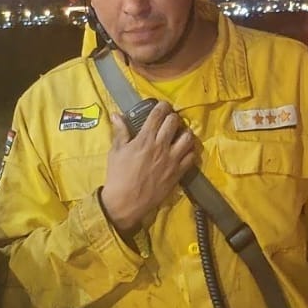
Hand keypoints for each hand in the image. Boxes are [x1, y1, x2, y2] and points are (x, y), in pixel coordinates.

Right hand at [98, 102, 195, 236]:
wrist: (126, 201)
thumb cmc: (118, 175)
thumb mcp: (116, 151)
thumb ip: (120, 131)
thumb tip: (116, 114)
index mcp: (145, 139)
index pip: (158, 115)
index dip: (162, 106)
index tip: (162, 105)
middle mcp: (161, 146)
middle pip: (174, 122)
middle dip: (173, 117)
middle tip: (170, 119)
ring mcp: (172, 160)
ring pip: (188, 138)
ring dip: (185, 132)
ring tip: (180, 134)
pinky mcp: (178, 173)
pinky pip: (191, 157)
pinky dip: (190, 151)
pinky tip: (185, 150)